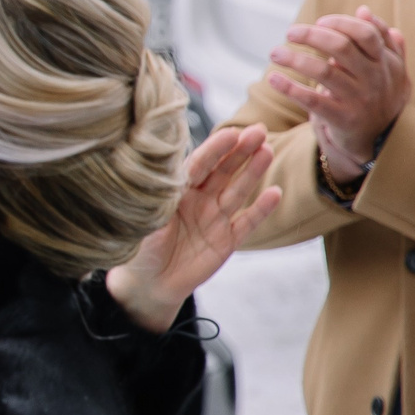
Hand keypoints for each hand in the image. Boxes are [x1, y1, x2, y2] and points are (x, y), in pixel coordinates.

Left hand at [105, 125, 283, 330]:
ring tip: (267, 151)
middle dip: (240, 151)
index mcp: (175, 190)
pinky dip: (261, 209)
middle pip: (222, 171)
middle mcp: (198, 199)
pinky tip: (275, 193)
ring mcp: (214, 218)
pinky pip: (247, 222)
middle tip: (259, 130)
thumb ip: (159, 201)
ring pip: (237, 190)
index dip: (215, 149)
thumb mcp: (143, 222)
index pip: (198, 165)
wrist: (150, 284)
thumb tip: (168, 179)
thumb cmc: (139, 248)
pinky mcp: (227, 240)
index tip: (232, 133)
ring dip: (253, 171)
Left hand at [265, 7, 408, 185]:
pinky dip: (290, 88)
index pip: (365, 34)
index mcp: (385, 62)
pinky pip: (312, 101)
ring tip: (275, 53)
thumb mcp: (392, 68)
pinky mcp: (342, 119)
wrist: (384, 139)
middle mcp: (375, 79)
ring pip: (324, 73)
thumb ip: (382, 39)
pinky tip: (273, 78)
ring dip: (295, 59)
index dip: (341, 24)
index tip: (319, 22)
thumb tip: (363, 10)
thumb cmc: (382, 95)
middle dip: (312, 36)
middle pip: (342, 48)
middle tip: (290, 32)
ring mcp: (358, 99)